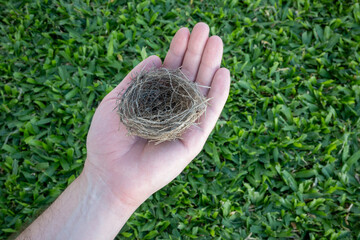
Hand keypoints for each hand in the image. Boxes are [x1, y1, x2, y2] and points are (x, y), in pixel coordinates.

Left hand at [84, 22, 230, 207]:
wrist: (110, 174)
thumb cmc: (108, 140)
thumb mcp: (117, 100)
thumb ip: (136, 80)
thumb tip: (155, 57)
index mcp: (155, 99)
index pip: (171, 71)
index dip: (178, 51)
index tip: (183, 31)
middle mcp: (173, 109)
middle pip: (189, 76)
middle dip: (196, 51)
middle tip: (204, 28)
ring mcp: (185, 123)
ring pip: (201, 90)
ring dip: (210, 65)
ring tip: (216, 41)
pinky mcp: (194, 139)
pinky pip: (209, 113)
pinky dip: (217, 93)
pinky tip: (223, 72)